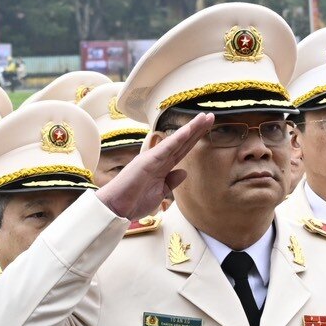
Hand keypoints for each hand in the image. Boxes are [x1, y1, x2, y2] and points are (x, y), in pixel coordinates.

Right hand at [96, 112, 211, 220]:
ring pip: (176, 141)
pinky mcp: (147, 161)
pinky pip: (166, 148)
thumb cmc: (133, 201)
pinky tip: (189, 130)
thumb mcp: (160, 192)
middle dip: (197, 129)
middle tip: (211, 115)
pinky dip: (177, 139)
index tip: (207, 127)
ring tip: (204, 117)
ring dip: (190, 129)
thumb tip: (184, 172)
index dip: (195, 138)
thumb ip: (171, 181)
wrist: (115, 209)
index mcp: (161, 166)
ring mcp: (152, 158)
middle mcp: (158, 159)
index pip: (182, 149)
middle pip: (182, 142)